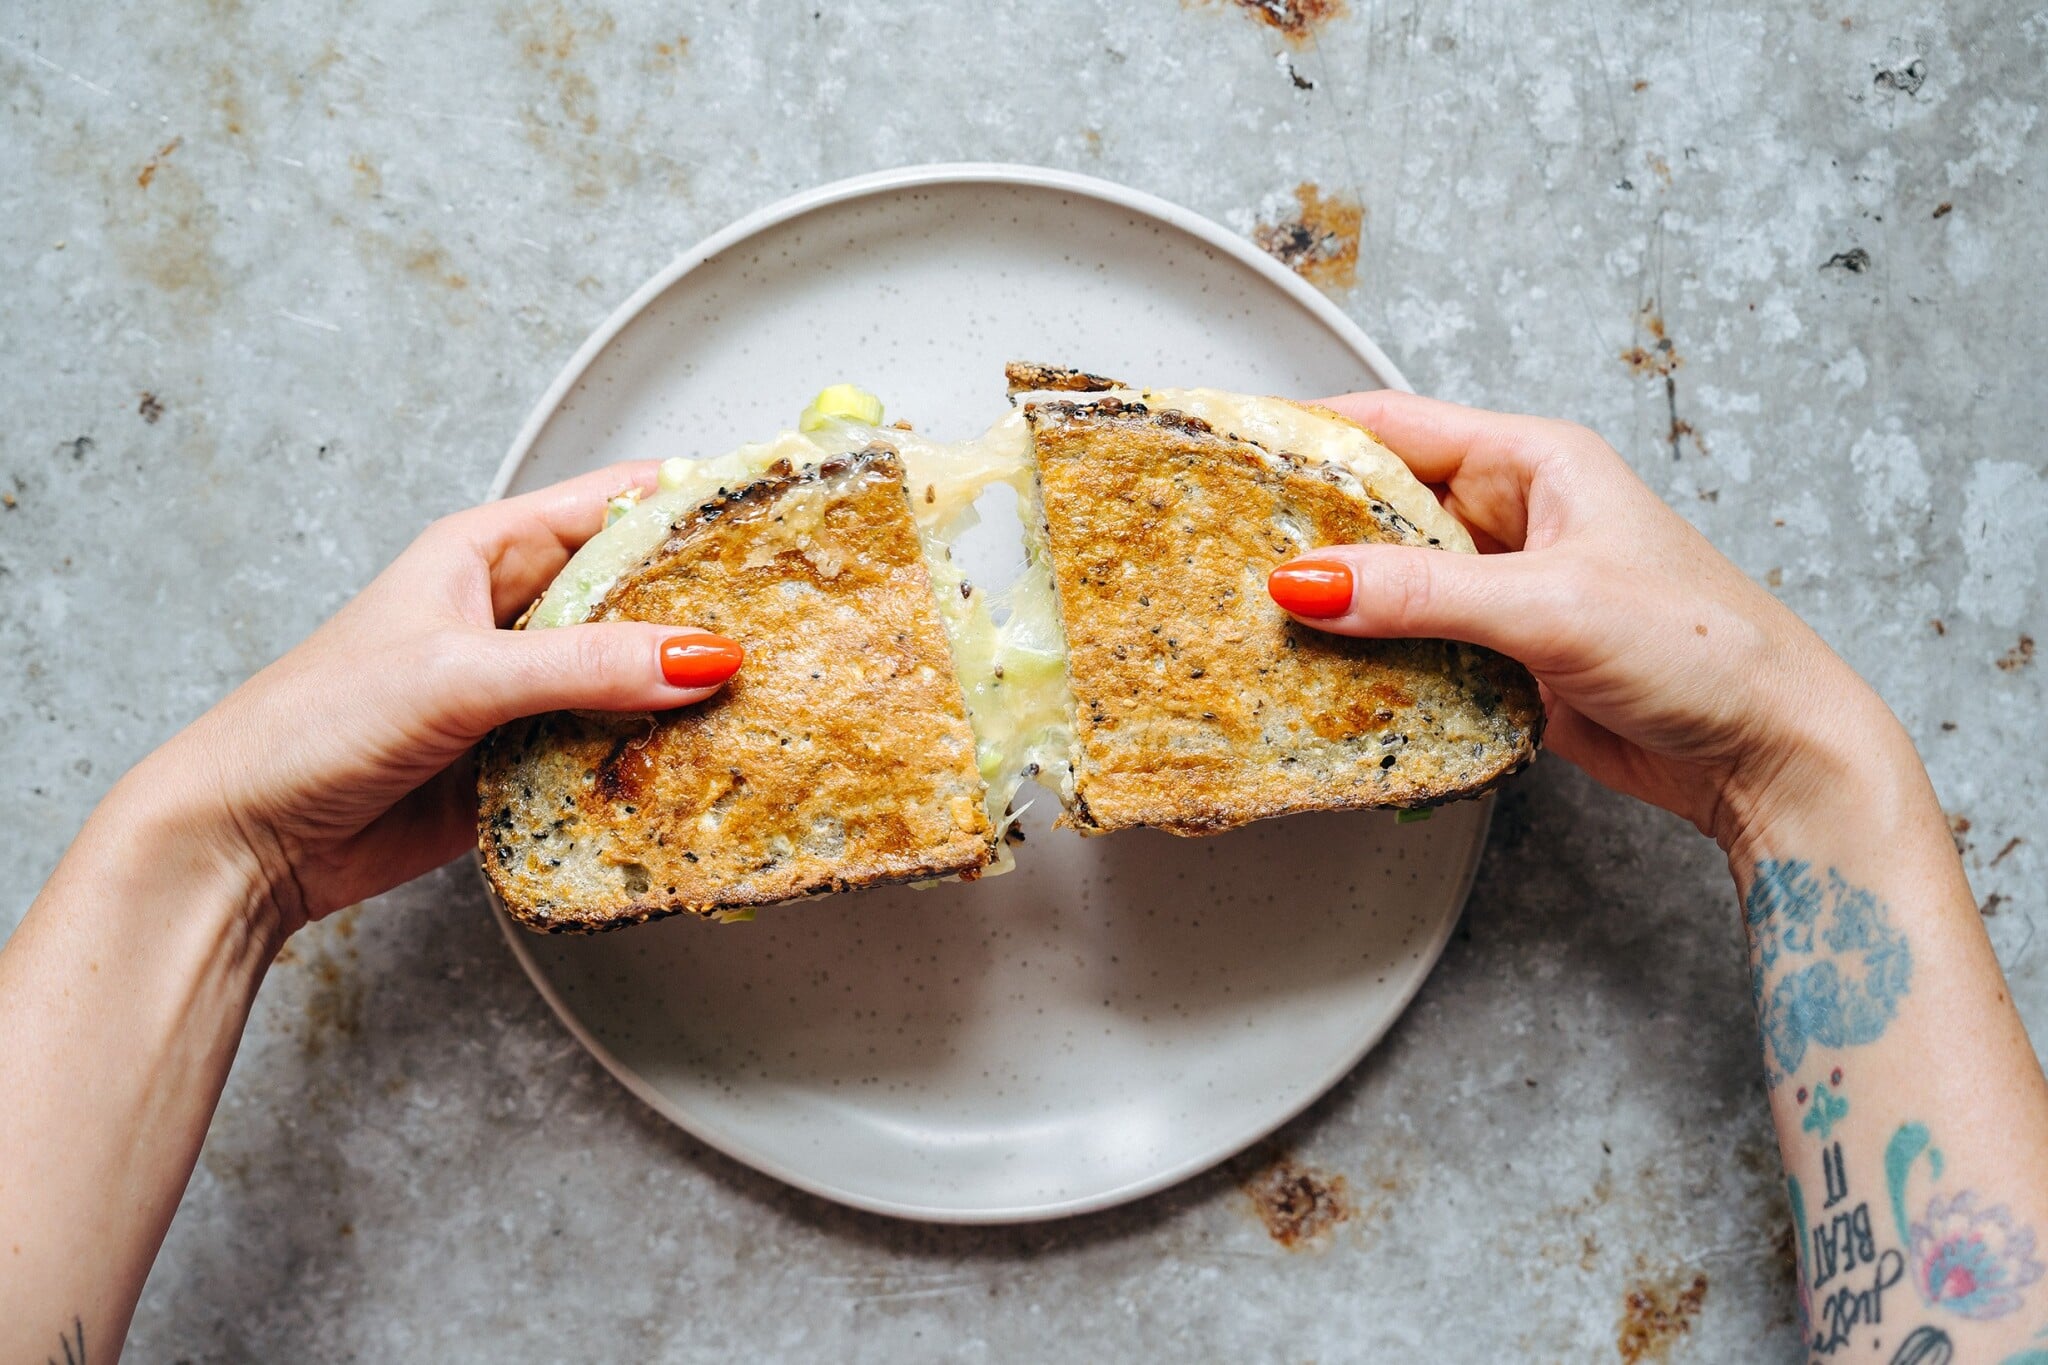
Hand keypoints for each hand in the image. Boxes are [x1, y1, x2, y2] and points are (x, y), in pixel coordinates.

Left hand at [126, 463, 743, 939]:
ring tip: (773, 697)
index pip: (617, 502)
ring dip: (687, 692)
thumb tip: (706, 656)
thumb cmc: (315, 724)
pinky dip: (653, 758)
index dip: (697, 499)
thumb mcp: (460, 676)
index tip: (780, 507)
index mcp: (488, 551)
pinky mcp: (524, 761)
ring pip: (632, 676)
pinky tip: (704, 767)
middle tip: (796, 620)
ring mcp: (523, 690)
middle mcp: (513, 613)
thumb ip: (587, 665)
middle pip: (640, 593)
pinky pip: (609, 748)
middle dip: (710, 604)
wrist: (247, 840)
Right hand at [1265, 392, 1907, 850]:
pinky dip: (1370, 664)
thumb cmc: (1705, 649)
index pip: (1392, 426)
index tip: (1228, 447)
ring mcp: (1508, 590)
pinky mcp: (1505, 658)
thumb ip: (1421, 593)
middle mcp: (1516, 516)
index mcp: (1535, 462)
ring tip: (1254, 623)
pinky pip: (1415, 649)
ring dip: (1335, 606)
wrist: (1773, 753)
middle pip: (1380, 507)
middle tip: (1222, 552)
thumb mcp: (1551, 605)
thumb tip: (1307, 582)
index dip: (1305, 431)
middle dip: (1306, 529)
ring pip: (1391, 584)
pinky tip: (1323, 681)